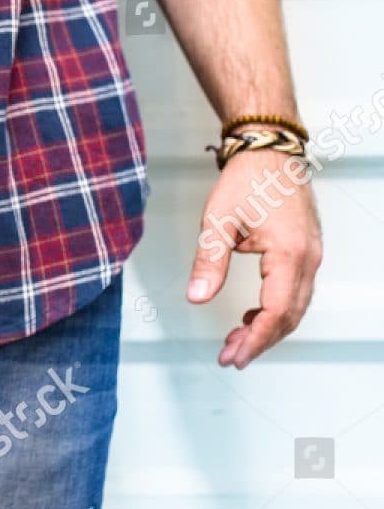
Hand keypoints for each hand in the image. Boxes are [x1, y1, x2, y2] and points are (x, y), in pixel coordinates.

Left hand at [186, 147, 321, 368]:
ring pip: (295, 305)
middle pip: (289, 315)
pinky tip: (249, 315)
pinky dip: (274, 309)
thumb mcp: (217, 221)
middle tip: (229, 357)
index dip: (255, 339)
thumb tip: (197, 298)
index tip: (233, 356)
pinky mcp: (306, 251)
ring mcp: (311, 255)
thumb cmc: (246, 181)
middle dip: (259, 341)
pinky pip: (295, 290)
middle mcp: (308, 258)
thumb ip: (209, 262)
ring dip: (267, 327)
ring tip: (235, 341)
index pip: (277, 311)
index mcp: (289, 254)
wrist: (269, 151)